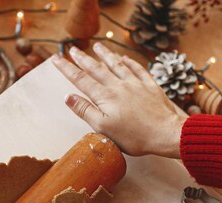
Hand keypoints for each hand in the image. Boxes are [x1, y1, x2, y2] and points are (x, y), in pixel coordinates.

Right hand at [52, 43, 186, 157]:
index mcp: (105, 97)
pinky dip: (129, 62)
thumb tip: (69, 97)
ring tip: (96, 46)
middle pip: (96, 69)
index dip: (66, 69)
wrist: (165, 132)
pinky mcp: (149, 86)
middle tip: (72, 49)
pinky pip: (137, 69)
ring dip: (105, 54)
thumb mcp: (104, 128)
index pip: (81, 80)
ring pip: (116, 65)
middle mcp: (118, 86)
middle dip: (82, 58)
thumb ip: (85, 111)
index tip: (56, 59)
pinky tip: (124, 58)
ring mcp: (135, 84)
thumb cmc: (134, 136)